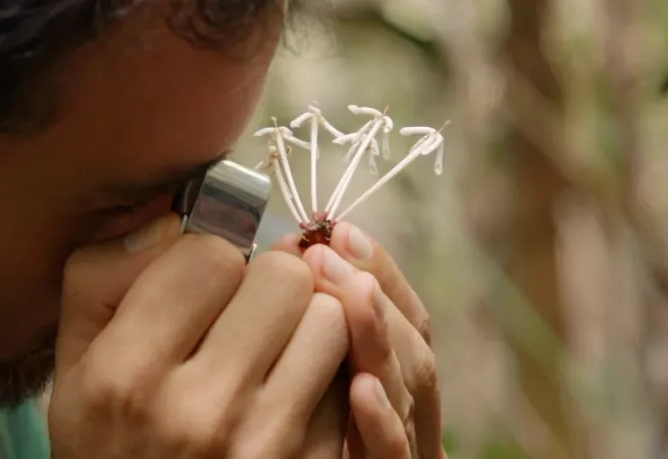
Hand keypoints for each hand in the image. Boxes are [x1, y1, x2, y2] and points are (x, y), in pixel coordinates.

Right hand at [49, 214, 352, 457]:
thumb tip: (169, 216)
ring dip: (306, 321)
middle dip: (265, 281)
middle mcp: (199, 409)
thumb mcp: (74, 364)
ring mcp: (264, 444)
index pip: (209, 254)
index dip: (207, 257)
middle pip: (283, 277)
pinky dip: (326, 374)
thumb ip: (101, 277)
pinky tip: (289, 391)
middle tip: (241, 311)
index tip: (196, 285)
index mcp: (127, 373)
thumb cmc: (107, 441)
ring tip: (271, 347)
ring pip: (330, 319)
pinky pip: (350, 379)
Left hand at [272, 222, 443, 458]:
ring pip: (414, 391)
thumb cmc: (251, 441)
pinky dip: (382, 424)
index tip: (335, 230)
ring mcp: (396, 451)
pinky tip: (358, 389)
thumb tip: (299, 249)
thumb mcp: (306, 379)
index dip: (377, 269)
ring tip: (347, 291)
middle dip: (375, 291)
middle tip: (327, 252)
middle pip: (415, 344)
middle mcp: (399, 413)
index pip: (402, 316)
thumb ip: (300, 327)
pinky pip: (392, 458)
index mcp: (384, 381)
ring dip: (379, 338)